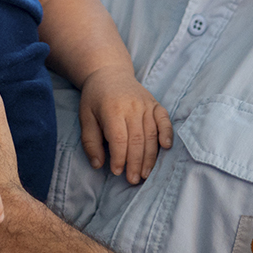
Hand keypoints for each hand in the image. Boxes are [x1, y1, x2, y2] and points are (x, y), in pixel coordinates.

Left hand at [79, 66, 172, 182]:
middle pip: (137, 139)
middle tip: (133, 180)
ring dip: (150, 157)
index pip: (119, 139)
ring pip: (152, 134)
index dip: (119, 158)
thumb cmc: (95, 99)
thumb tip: (98, 165)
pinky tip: (166, 148)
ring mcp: (146, 104)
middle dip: (136, 163)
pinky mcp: (155, 104)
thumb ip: (90, 142)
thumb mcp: (85, 117)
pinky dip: (167, 134)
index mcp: (112, 108)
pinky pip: (164, 120)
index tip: (117, 172)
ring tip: (145, 174)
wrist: (109, 73)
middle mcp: (132, 106)